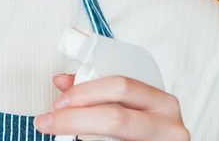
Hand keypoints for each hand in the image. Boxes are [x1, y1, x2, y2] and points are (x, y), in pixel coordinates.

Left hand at [32, 72, 188, 139]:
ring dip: (78, 136)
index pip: (121, 87)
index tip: (59, 102)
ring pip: (114, 138)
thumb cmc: (147, 133)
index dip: (85, 92)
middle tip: (50, 122)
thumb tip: (63, 82)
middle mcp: (168, 126)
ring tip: (59, 135)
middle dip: (75, 118)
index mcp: (162, 104)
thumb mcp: (131, 110)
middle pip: (115, 118)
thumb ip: (100, 94)